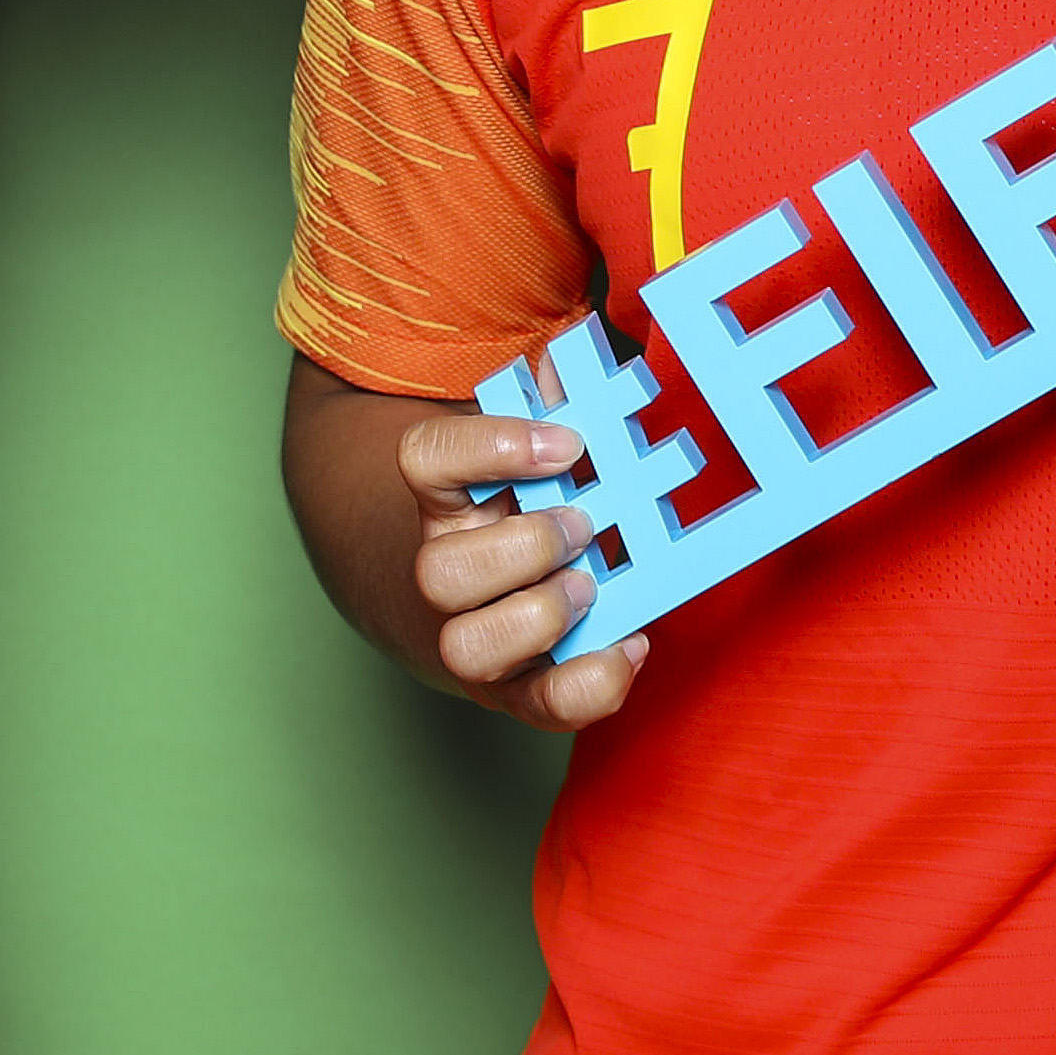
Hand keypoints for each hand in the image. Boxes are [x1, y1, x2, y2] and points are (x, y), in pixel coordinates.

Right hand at [400, 410, 650, 730]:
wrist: (487, 603)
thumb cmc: (522, 515)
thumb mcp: (531, 457)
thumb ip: (550, 403)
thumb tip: (575, 346)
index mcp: (445, 503)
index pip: (425, 459)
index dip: (490, 447)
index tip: (565, 445)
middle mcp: (445, 577)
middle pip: (440, 573)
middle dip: (524, 548)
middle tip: (583, 525)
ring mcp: (473, 640)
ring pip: (469, 647)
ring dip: (540, 615)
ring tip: (590, 586)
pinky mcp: (516, 693)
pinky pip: (541, 708)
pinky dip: (591, 683)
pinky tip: (630, 642)